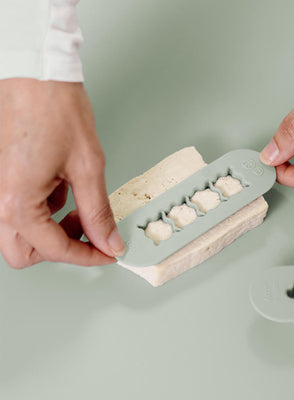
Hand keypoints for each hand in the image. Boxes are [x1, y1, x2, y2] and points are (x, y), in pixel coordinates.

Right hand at [0, 79, 124, 268]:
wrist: (36, 74)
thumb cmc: (56, 110)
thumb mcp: (87, 167)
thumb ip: (97, 212)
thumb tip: (108, 241)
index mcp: (16, 201)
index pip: (54, 249)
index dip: (87, 255)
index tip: (108, 251)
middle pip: (25, 252)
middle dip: (60, 249)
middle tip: (89, 233)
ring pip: (22, 234)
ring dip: (53, 230)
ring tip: (78, 204)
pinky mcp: (3, 178)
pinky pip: (21, 210)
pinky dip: (45, 209)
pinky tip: (63, 186)